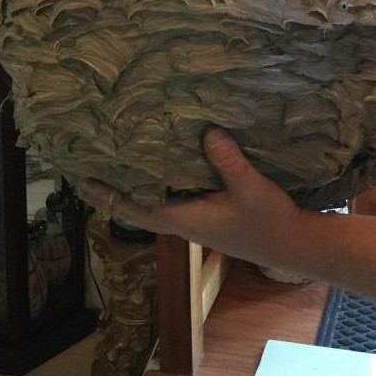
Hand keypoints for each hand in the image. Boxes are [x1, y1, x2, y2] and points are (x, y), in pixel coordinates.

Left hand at [77, 128, 305, 267]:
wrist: (293, 245)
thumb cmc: (269, 222)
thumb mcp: (250, 189)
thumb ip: (228, 162)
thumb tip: (208, 131)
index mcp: (183, 219)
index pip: (134, 207)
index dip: (107, 194)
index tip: (82, 177)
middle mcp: (182, 221)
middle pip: (135, 206)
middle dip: (110, 189)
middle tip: (85, 165)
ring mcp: (194, 219)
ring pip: (152, 201)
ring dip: (131, 185)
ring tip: (112, 160)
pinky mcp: (206, 213)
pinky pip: (171, 196)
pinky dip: (156, 182)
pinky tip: (159, 163)